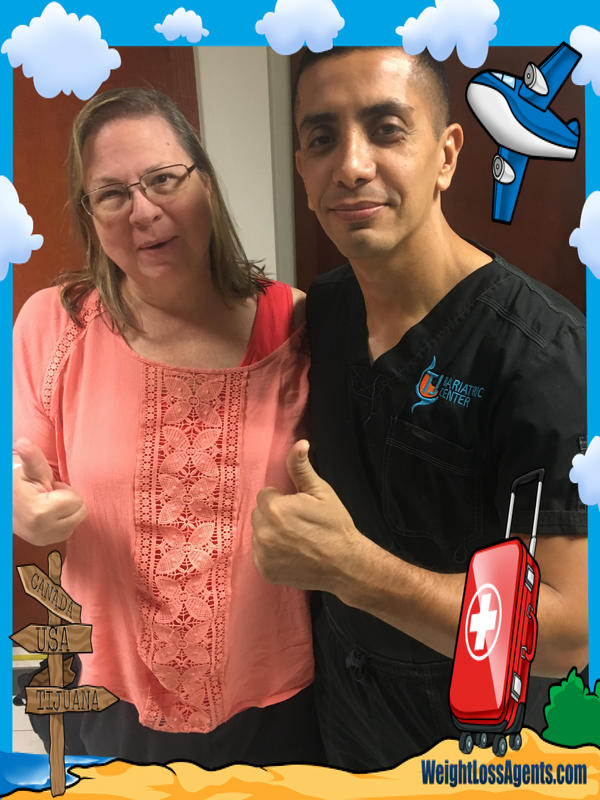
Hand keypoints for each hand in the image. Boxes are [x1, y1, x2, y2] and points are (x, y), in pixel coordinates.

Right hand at [13, 438, 86, 545]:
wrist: (6, 500)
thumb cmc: (20, 481)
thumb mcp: (30, 468)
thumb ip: (32, 457)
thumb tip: (23, 442)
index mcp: (39, 512)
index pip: (77, 501)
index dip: (65, 490)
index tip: (48, 487)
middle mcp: (42, 531)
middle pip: (80, 513)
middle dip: (68, 500)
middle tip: (48, 495)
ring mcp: (43, 540)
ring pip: (76, 522)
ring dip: (66, 511)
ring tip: (46, 503)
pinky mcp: (44, 543)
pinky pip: (68, 531)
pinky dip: (63, 521)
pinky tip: (47, 513)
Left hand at [252, 440, 363, 591]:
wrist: (345, 564)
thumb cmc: (335, 525)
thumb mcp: (321, 492)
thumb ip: (302, 468)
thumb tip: (299, 443)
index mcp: (274, 509)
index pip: (265, 495)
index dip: (282, 499)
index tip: (298, 508)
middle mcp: (264, 533)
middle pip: (259, 514)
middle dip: (274, 515)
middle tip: (297, 523)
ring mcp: (263, 554)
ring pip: (259, 534)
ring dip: (271, 533)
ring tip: (295, 539)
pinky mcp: (265, 571)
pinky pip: (260, 554)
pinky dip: (271, 553)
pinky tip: (290, 552)